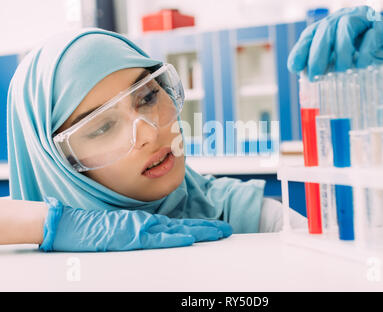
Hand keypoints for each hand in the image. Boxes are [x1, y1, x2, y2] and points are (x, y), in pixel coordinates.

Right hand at [40, 196, 231, 251]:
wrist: (74, 226)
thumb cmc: (98, 231)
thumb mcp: (126, 232)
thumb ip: (143, 233)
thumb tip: (161, 236)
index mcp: (149, 224)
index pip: (180, 226)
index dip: (200, 227)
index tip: (216, 229)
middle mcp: (149, 225)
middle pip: (185, 227)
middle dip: (208, 229)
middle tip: (227, 230)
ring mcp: (142, 229)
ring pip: (177, 230)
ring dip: (199, 231)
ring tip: (218, 232)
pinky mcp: (131, 236)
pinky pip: (157, 238)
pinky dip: (174, 237)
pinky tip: (188, 238)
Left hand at [287, 6, 382, 79]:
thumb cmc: (362, 69)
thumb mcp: (339, 70)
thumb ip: (323, 70)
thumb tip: (307, 77)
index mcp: (330, 30)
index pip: (310, 35)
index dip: (301, 50)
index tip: (294, 68)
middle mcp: (345, 21)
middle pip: (326, 29)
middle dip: (317, 53)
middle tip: (315, 75)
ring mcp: (366, 22)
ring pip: (346, 26)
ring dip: (341, 50)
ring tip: (340, 71)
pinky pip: (373, 33)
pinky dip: (365, 50)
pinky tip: (362, 65)